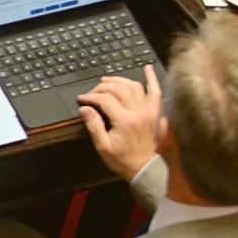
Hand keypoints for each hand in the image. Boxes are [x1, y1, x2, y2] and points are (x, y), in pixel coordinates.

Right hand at [78, 65, 162, 182]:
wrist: (144, 168)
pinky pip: (155, 92)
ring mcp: (148, 111)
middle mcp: (138, 112)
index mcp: (125, 121)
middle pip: (118, 89)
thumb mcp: (103, 146)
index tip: (82, 99)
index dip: (90, 97)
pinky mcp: (154, 112)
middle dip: (101, 87)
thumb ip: (93, 125)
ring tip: (107, 81)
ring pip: (133, 86)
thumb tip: (85, 108)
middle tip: (92, 93)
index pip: (104, 99)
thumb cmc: (124, 160)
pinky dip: (152, 79)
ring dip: (119, 81)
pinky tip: (147, 69)